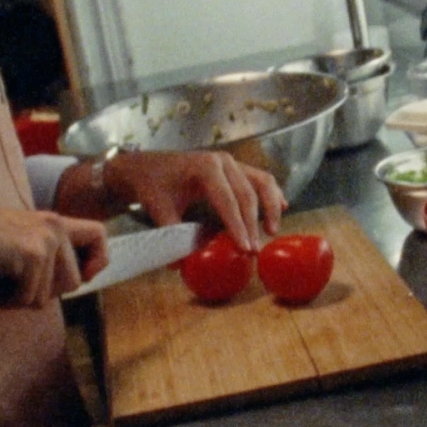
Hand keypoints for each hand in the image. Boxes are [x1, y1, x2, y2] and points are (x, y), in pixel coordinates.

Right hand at [0, 206, 108, 307]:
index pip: (99, 235)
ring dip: (18, 299)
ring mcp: (45, 240)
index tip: (82, 277)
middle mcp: (55, 227)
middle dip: (41, 294)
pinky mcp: (32, 255)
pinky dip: (5, 300)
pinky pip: (27, 298)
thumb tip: (68, 285)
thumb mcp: (20, 242)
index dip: (96, 261)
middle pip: (72, 283)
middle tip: (12, 286)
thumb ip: (45, 257)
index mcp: (54, 222)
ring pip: (48, 296)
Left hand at [104, 151, 285, 250]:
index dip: (238, 226)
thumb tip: (181, 264)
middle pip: (247, 194)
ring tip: (271, 231)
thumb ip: (172, 233)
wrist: (145, 167)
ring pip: (262, 182)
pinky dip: (271, 193)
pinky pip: (259, 179)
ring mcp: (231, 163)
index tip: (244, 247)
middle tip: (253, 250)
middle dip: (253, 224)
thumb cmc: (152, 186)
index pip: (228, 200)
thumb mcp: (159, 209)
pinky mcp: (234, 168)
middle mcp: (223, 161)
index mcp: (205, 167)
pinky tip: (281, 208)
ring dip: (270, 206)